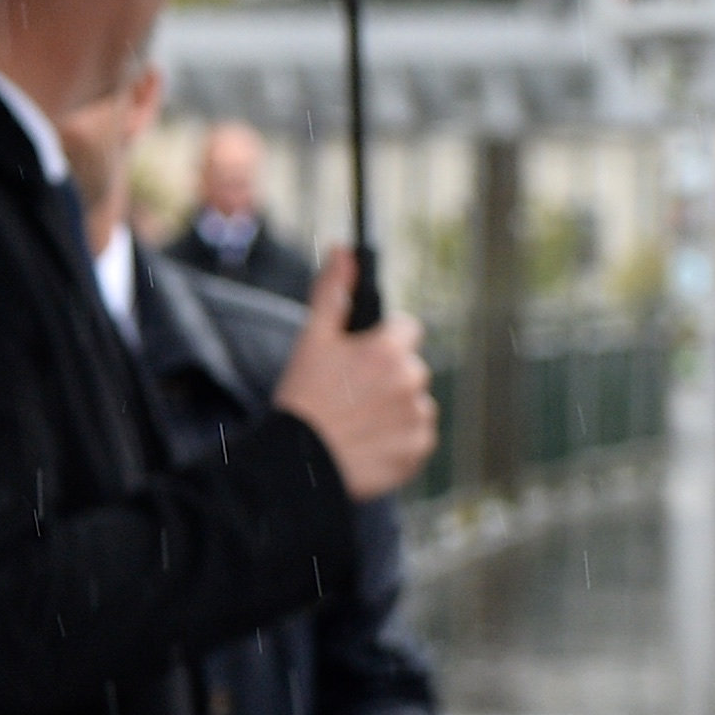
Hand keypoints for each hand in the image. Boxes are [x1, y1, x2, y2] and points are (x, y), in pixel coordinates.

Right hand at [271, 246, 434, 498]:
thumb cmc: (302, 398)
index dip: (381, 341)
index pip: (407, 329)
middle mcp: (412, 380)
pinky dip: (398, 440)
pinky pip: (416, 437)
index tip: (359, 359)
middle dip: (388, 376)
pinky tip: (367, 443)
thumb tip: (344, 250)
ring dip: (394, 408)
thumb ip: (334, 292)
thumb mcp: (312, 339)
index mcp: (389, 349)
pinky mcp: (418, 451)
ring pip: (414, 402)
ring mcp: (418, 418)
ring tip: (357, 422)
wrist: (296, 464)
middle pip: (411, 367)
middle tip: (351, 395)